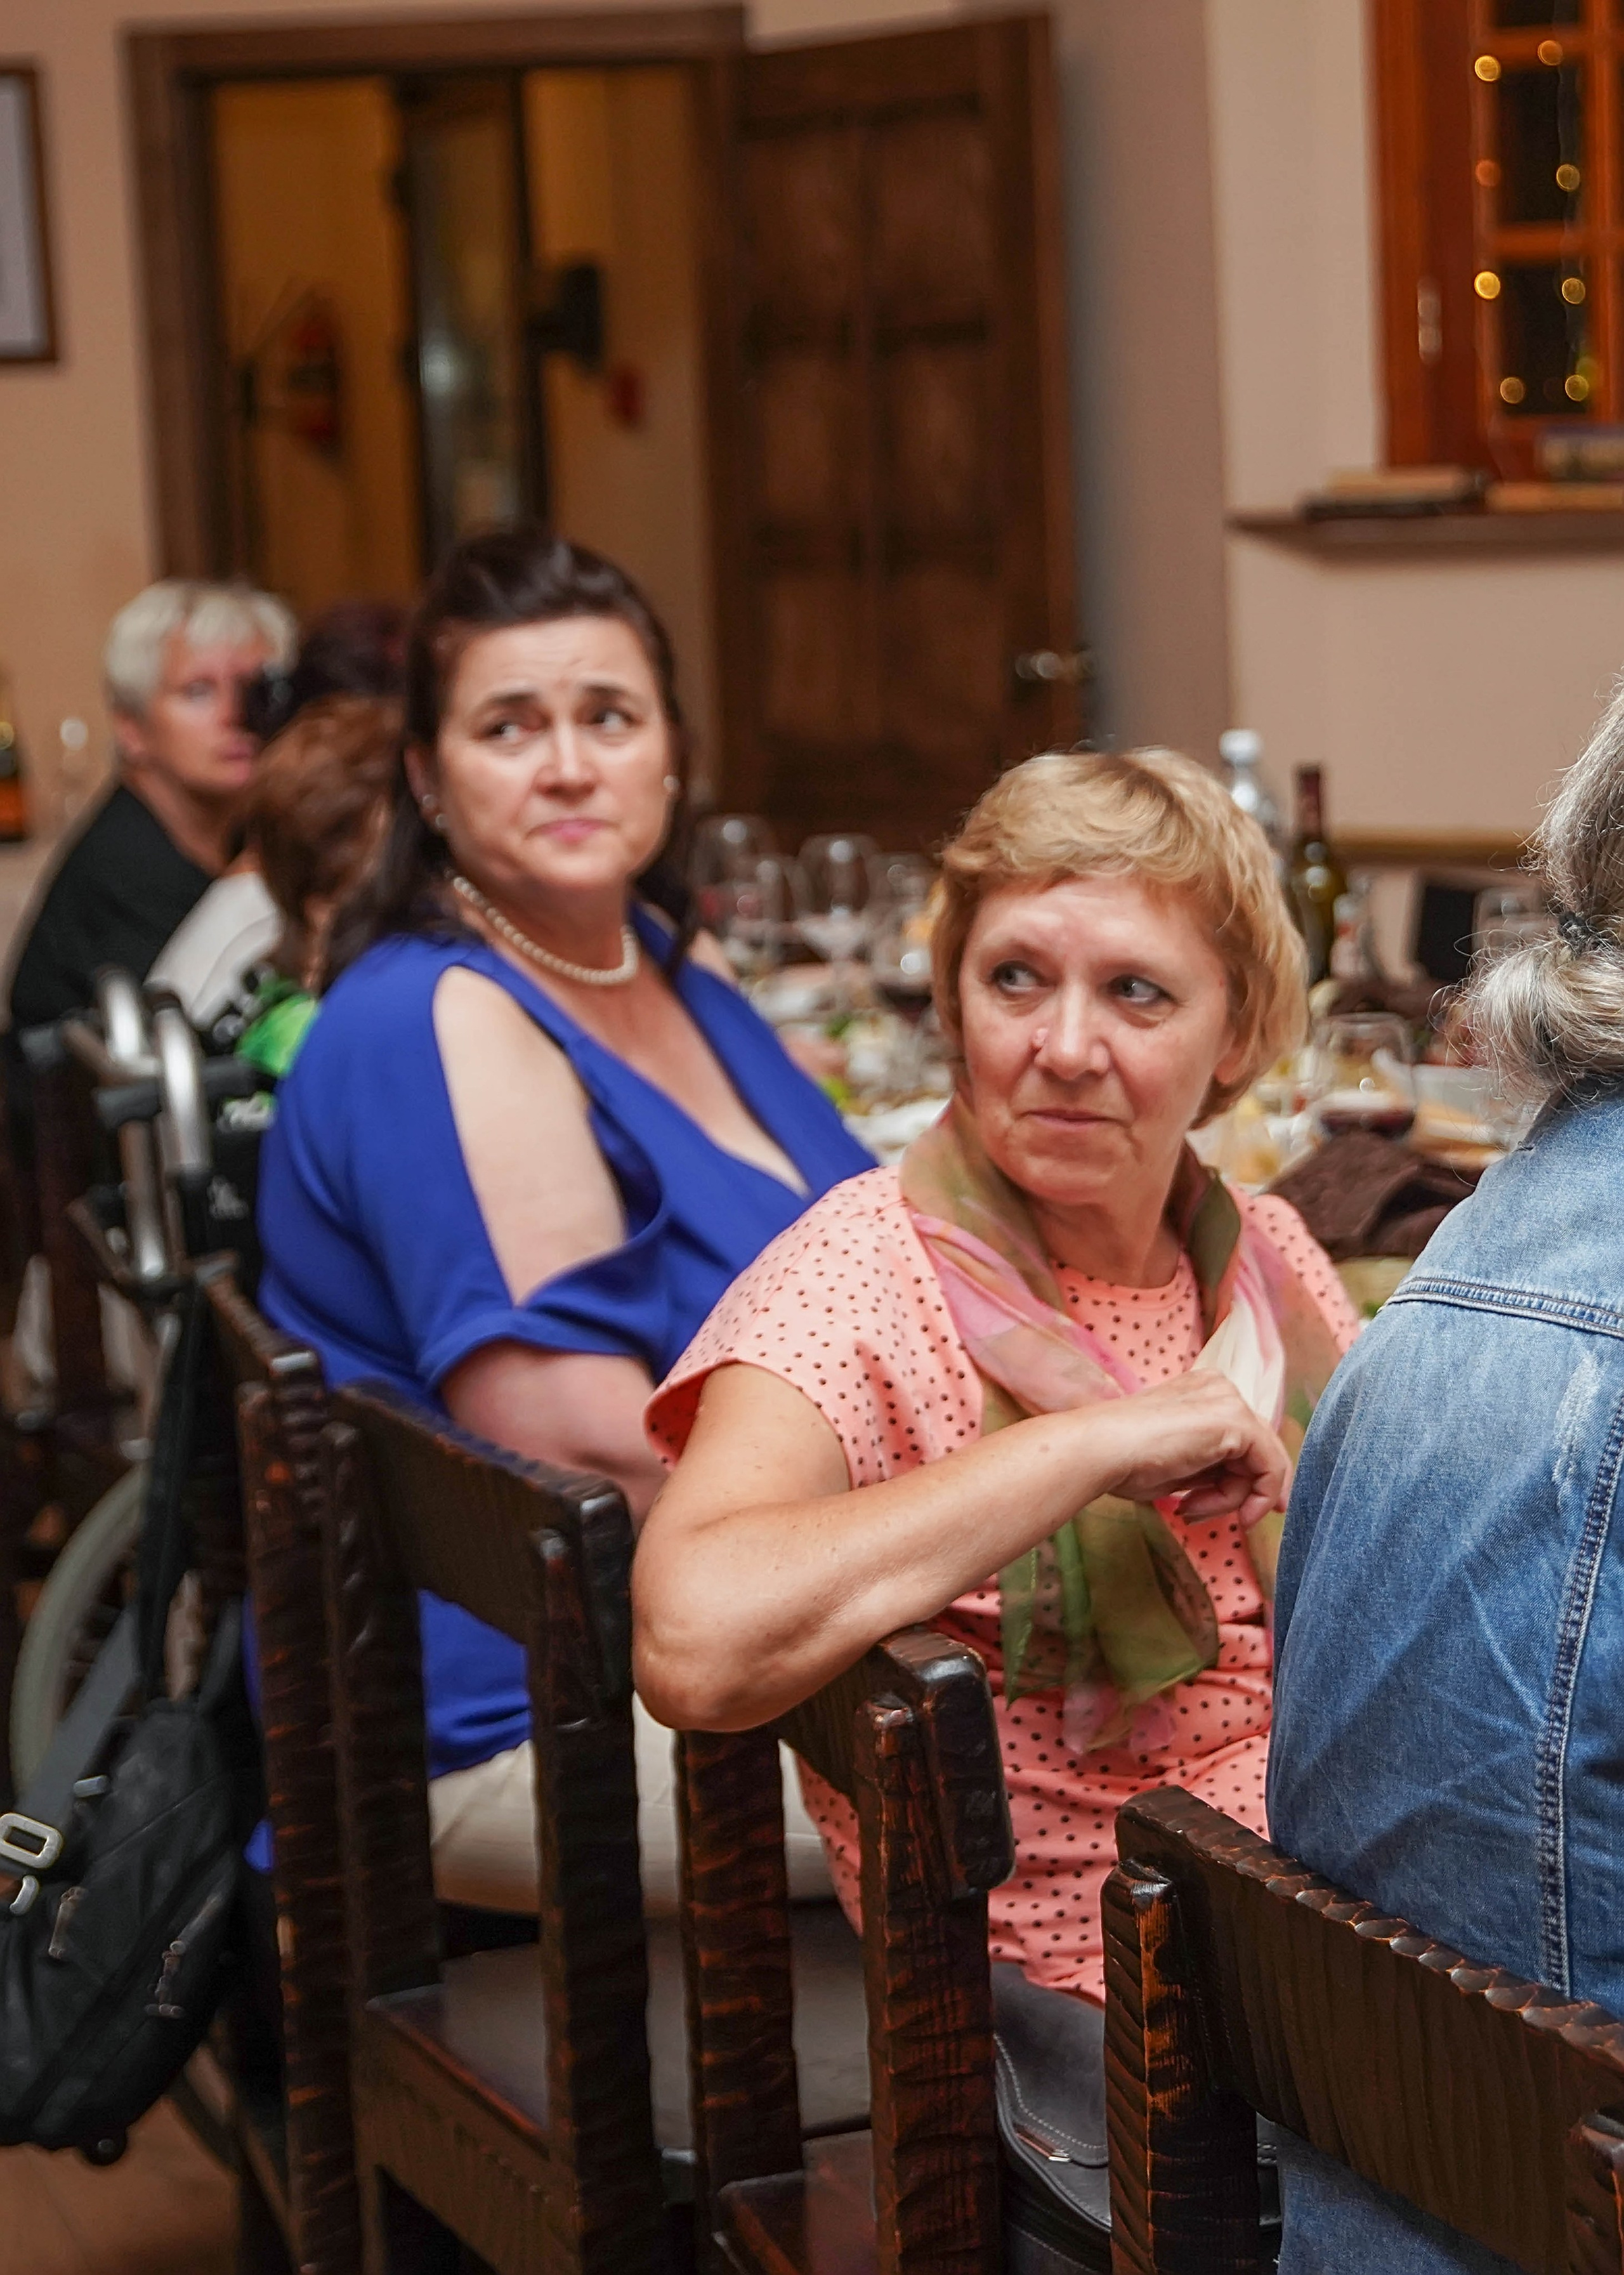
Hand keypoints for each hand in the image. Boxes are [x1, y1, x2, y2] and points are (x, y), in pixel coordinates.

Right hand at [1084, 1372, 1290, 1528]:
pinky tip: (1237, 1513)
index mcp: (1201, 1391)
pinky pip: (1271, 1467)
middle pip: (1256, 1448)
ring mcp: (1229, 1401)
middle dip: (1240, 1490)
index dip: (1248, 1477)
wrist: (1101, 1449)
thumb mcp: (1177, 1461)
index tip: (1243, 1510)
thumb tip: (1238, 1488)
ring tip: (1192, 1507)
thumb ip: (1210, 1466)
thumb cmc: (1124, 1460)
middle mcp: (1219, 1388)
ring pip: (1262, 1461)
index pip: (1242, 1437)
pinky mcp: (1237, 1421)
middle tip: (1212, 1514)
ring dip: (1232, 1498)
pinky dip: (1260, 1497)